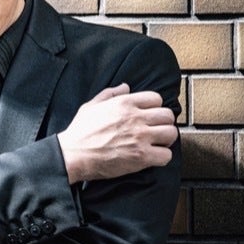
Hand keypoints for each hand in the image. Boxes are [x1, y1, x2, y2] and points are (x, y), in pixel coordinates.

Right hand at [57, 83, 177, 184]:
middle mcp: (135, 118)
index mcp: (124, 103)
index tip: (149, 116)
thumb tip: (125, 86)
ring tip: (157, 143)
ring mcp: (140, 137)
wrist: (73, 155)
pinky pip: (166, 155)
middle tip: (156, 131)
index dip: (154, 108)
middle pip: (167, 115)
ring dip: (166, 139)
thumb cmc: (80, 132)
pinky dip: (162, 157)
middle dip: (163, 123)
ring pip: (171, 133)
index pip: (156, 98)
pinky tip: (153, 157)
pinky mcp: (141, 157)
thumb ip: (110, 94)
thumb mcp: (91, 106)